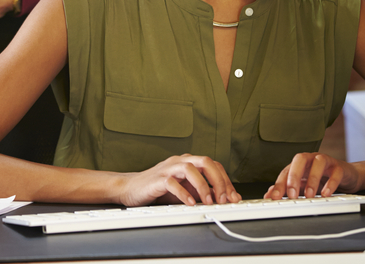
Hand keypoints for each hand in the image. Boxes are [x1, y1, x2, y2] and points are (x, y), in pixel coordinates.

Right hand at [117, 155, 240, 206]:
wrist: (131, 188)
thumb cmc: (158, 189)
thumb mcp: (185, 190)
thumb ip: (202, 192)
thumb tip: (224, 199)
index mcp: (188, 162)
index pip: (213, 165)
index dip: (225, 180)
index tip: (233, 197)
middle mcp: (180, 161)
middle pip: (205, 162)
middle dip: (218, 180)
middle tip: (224, 199)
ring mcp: (168, 168)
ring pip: (190, 169)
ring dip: (203, 186)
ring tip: (209, 202)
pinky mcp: (157, 179)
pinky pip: (172, 183)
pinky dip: (183, 193)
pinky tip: (190, 203)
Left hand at [264, 152, 360, 199]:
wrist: (345, 174)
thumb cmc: (321, 178)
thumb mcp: (302, 184)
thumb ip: (286, 188)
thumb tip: (269, 195)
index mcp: (299, 164)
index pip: (286, 171)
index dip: (279, 184)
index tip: (274, 198)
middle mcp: (311, 159)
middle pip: (299, 159)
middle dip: (294, 176)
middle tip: (292, 194)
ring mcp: (326, 161)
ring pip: (318, 162)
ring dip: (312, 179)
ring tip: (309, 195)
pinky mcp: (339, 167)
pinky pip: (336, 172)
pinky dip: (331, 183)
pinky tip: (326, 194)